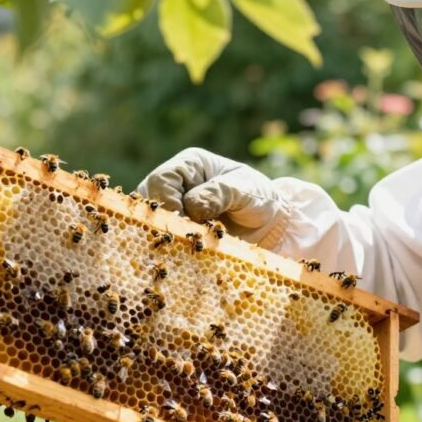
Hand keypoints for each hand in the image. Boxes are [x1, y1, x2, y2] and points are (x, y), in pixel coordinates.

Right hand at [138, 148, 288, 244]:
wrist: (271, 226)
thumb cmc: (260, 199)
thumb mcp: (246, 190)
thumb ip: (220, 193)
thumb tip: (192, 207)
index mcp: (191, 165)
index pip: (164, 178)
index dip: (167, 200)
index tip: (183, 219)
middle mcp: (178, 185)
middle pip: (149, 199)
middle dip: (164, 220)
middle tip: (183, 237)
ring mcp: (176, 209)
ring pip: (152, 221)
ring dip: (167, 235)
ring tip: (186, 247)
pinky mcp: (179, 231)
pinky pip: (164, 238)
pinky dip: (172, 248)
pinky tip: (184, 256)